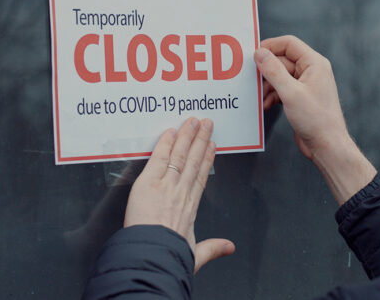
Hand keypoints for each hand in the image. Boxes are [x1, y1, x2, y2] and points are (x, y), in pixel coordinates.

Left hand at [124, 117, 234, 272]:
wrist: (152, 257)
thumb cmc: (168, 258)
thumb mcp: (195, 256)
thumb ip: (212, 248)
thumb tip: (229, 248)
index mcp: (190, 208)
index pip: (201, 177)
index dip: (208, 159)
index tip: (212, 146)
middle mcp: (181, 192)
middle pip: (194, 160)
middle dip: (201, 140)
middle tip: (207, 124)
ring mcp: (167, 185)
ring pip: (181, 155)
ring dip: (188, 136)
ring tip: (193, 121)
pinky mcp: (150, 182)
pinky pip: (160, 158)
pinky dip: (165, 144)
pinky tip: (171, 132)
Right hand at [254, 35, 350, 158]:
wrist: (327, 145)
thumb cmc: (316, 120)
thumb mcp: (290, 93)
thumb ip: (273, 71)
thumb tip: (260, 53)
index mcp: (314, 63)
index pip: (289, 44)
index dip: (270, 46)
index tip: (253, 54)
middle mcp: (311, 71)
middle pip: (282, 60)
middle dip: (266, 71)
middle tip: (252, 79)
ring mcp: (306, 84)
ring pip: (280, 75)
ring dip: (267, 85)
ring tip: (260, 96)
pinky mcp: (300, 97)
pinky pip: (282, 88)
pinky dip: (272, 95)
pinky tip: (267, 104)